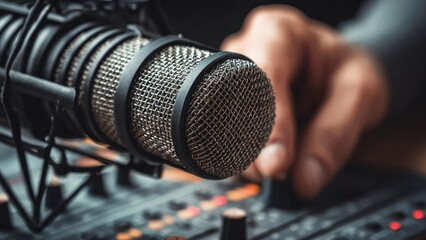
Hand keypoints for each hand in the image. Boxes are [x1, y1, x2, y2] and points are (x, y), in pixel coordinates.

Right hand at [221, 5, 388, 198]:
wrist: (337, 74)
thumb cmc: (345, 73)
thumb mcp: (360, 94)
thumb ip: (334, 134)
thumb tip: (304, 178)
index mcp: (278, 33)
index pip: (261, 78)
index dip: (269, 123)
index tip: (277, 164)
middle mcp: (246, 52)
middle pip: (232, 103)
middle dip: (253, 147)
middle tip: (278, 173)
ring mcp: (231, 81)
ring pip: (223, 125)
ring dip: (248, 158)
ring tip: (278, 168)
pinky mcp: (229, 108)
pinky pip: (227, 139)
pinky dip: (246, 161)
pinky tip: (265, 163)